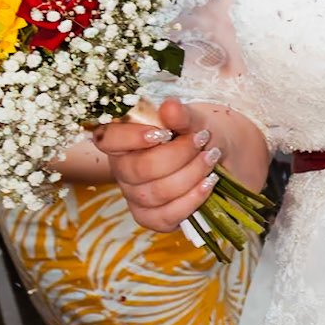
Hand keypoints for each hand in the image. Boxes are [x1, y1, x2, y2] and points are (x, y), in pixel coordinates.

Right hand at [96, 95, 220, 232]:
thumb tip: (170, 106)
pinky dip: (193, 198)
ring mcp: (134, 197)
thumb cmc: (196, 135)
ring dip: (191, 174)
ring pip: (156, 192)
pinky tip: (209, 183)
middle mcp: (122, 170)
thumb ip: (181, 115)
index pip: (108, 139)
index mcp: (122, 141)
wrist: (216, 158)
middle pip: (140, 169)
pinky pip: (166, 215)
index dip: (131, 138)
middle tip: (202, 141)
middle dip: (178, 155)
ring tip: (211, 158)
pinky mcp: (150, 218)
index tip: (164, 133)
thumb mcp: (193, 121)